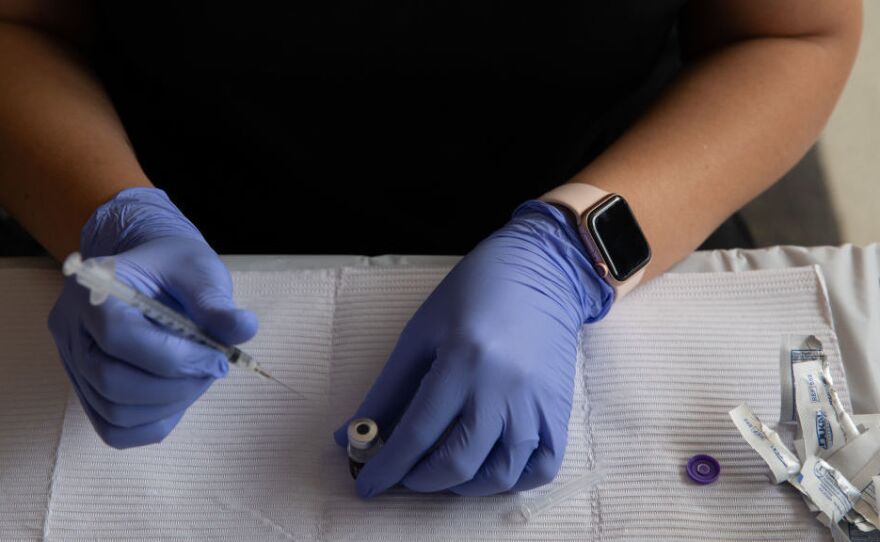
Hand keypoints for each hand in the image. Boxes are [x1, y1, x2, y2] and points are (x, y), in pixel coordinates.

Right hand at [49, 188, 257, 448]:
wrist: (152, 274)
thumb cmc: (175, 268)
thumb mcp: (200, 271)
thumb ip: (216, 302)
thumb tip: (245, 329)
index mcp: (93, 289)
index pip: (119, 336)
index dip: (174, 356)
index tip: (218, 358)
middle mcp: (72, 330)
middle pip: (111, 381)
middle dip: (174, 385)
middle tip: (213, 368)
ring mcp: (74, 365)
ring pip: (114, 412)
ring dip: (170, 405)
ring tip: (199, 376)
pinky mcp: (87, 392)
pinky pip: (116, 430)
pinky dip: (155, 422)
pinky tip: (180, 394)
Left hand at [334, 200, 612, 496]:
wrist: (539, 271)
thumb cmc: (472, 295)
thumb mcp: (419, 334)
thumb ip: (386, 391)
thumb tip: (350, 436)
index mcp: (462, 360)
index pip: (417, 434)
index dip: (387, 467)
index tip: (366, 487)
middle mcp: (502, 387)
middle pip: (458, 463)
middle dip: (420, 481)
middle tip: (404, 474)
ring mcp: (536, 402)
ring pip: (501, 475)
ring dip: (464, 486)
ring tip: (444, 469)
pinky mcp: (560, 409)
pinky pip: (542, 467)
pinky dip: (512, 480)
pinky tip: (489, 467)